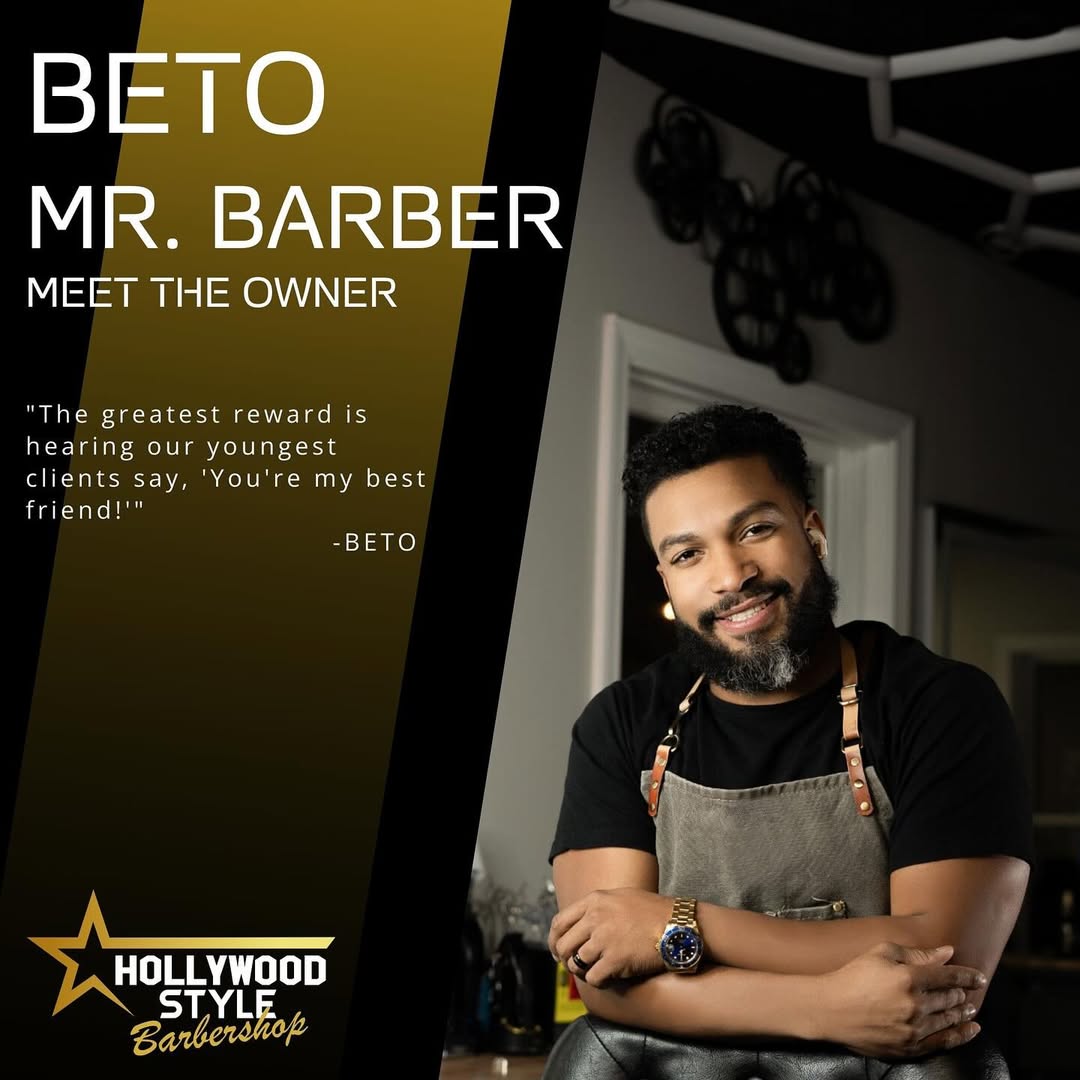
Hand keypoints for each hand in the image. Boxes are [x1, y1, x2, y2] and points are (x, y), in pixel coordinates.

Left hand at [548, 888, 670, 985]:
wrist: (678, 924)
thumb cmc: (654, 911)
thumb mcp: (621, 897)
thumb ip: (598, 907)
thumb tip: (580, 922)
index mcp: (594, 900)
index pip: (559, 922)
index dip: (555, 940)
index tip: (558, 951)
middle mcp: (595, 918)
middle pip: (563, 945)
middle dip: (566, 959)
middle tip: (575, 966)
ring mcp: (604, 939)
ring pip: (576, 964)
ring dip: (584, 972)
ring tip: (596, 971)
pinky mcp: (615, 959)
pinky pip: (593, 978)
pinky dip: (598, 982)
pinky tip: (608, 979)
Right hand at [814, 942, 985, 1058]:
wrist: (831, 1009)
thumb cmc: (853, 976)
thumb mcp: (880, 953)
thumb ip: (916, 953)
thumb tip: (947, 953)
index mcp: (909, 977)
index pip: (948, 976)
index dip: (967, 976)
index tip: (979, 977)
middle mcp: (915, 1004)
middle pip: (951, 998)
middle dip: (963, 994)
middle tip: (970, 991)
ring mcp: (914, 1028)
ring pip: (950, 1020)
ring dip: (964, 1013)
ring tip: (971, 1008)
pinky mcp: (910, 1046)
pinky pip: (943, 1043)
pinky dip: (961, 1036)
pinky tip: (971, 1031)